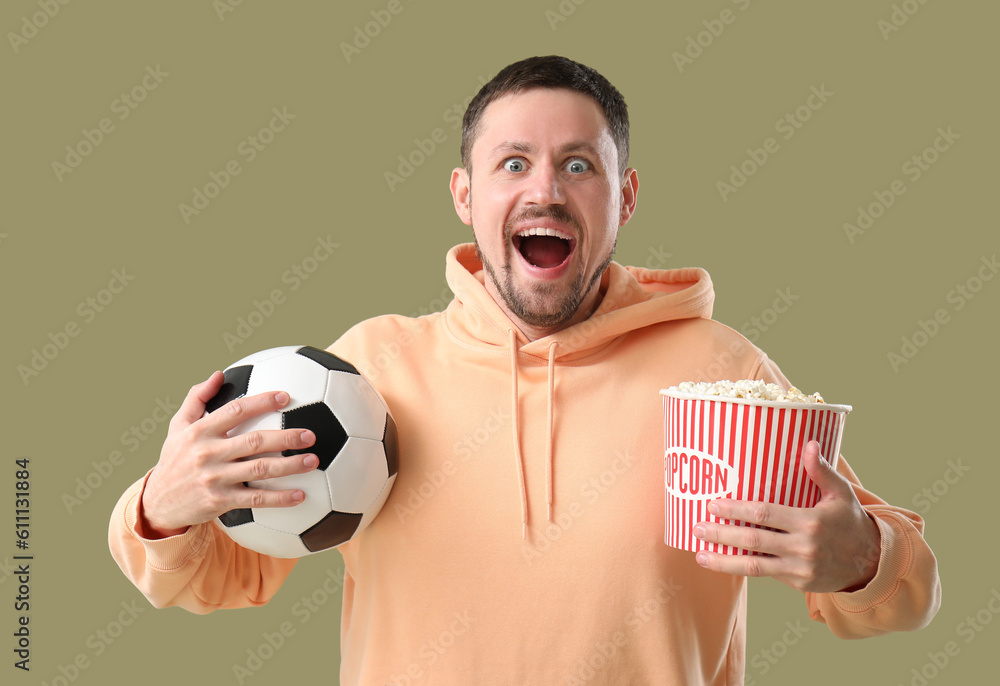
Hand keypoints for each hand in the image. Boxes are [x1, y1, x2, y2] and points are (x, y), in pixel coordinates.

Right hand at [140, 371, 318, 537]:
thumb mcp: (178, 426)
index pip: (236, 410)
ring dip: (290, 466)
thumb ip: (197, 398)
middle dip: (286, 437)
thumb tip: (219, 374)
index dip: (262, 402)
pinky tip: (300, 495)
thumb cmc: (175, 458)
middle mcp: (208, 453)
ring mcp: (215, 478)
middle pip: (254, 441)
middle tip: (311, 434)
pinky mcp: (220, 501)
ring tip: (313, 460)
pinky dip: (279, 498)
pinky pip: (255, 499)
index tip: (286, 396)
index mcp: (200, 431)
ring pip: (259, 470)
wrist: (157, 502)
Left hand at [692, 441, 881, 592]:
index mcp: (810, 521)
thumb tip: (809, 443)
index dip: (736, 510)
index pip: (764, 514)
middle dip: (721, 534)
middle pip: (753, 540)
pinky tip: (722, 562)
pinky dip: (741, 568)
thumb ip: (822, 470)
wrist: (872, 563)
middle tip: (696, 526)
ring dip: (724, 561)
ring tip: (700, 554)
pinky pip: (765, 574)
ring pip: (754, 566)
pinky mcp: (797, 583)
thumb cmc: (850, 521)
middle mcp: (803, 547)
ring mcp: (799, 569)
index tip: (712, 504)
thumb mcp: (840, 494)